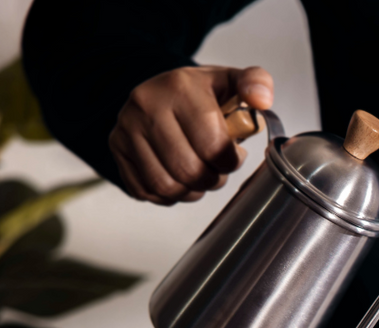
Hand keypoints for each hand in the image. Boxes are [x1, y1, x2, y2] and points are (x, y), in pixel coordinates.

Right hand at [109, 65, 273, 204]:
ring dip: (191, 191)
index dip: (229, 161)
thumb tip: (261, 99)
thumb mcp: (232, 81)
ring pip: (166, 185)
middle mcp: (147, 105)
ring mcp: (126, 127)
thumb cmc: (202, 94)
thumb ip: (256, 83)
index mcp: (180, 87)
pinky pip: (145, 190)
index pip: (212, 145)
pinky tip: (179, 179)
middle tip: (217, 170)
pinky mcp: (116, 147)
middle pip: (188, 170)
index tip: (232, 156)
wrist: (164, 91)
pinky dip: (167, 195)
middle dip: (212, 179)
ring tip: (200, 177)